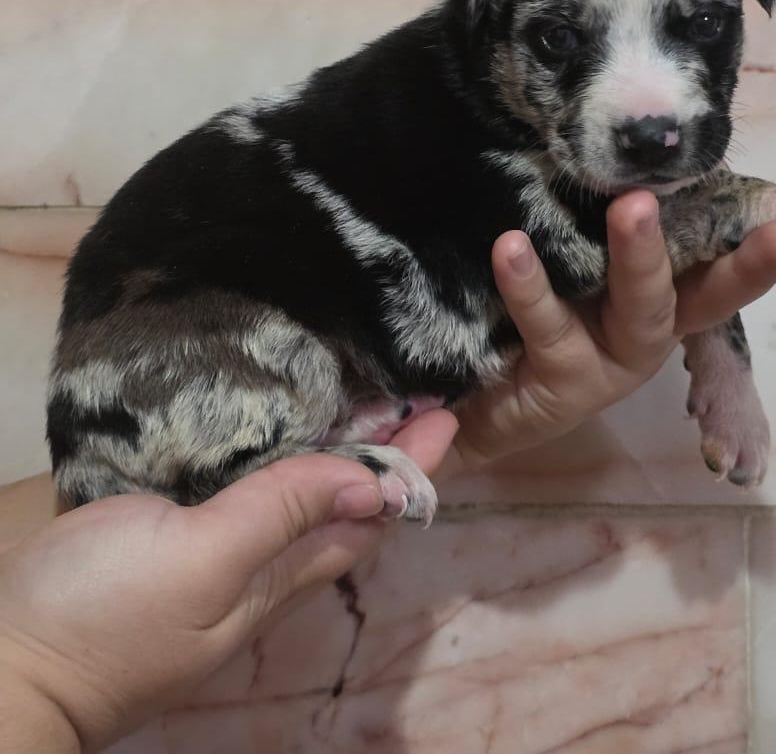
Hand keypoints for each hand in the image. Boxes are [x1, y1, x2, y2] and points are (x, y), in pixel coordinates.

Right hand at [0, 411, 456, 753]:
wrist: (7, 661)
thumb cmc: (107, 614)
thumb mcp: (203, 561)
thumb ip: (281, 516)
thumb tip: (374, 489)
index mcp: (274, 579)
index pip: (365, 521)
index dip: (409, 471)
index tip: (447, 414)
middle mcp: (255, 570)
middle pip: (341, 511)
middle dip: (387, 459)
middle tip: (415, 398)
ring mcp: (210, 557)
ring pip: (297, 502)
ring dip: (338, 456)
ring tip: (365, 403)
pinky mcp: (169, 537)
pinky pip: (246, 494)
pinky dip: (277, 458)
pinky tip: (271, 429)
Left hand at [449, 190, 775, 470]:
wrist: (481, 398)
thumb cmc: (543, 315)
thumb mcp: (585, 265)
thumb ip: (617, 225)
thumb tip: (639, 151)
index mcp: (668, 300)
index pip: (729, 267)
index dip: (772, 249)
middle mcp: (652, 333)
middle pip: (709, 294)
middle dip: (748, 262)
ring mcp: (614, 363)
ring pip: (640, 310)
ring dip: (640, 256)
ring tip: (631, 206)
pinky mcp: (566, 384)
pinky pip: (550, 326)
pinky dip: (531, 285)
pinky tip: (512, 246)